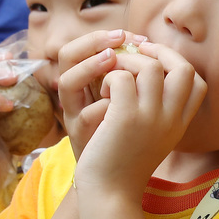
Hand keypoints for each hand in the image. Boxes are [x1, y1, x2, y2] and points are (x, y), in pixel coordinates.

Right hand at [57, 29, 148, 157]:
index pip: (78, 47)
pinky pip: (93, 114)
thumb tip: (152, 47)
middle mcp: (74, 98)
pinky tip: (127, 108)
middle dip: (95, 41)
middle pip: (66, 55)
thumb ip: (136, 77)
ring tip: (115, 59)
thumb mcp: (131, 104)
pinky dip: (112, 106)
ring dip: (96, 66)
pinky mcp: (79, 136)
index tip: (133, 36)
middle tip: (121, 38)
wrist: (110, 182)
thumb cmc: (126, 139)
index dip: (103, 36)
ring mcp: (74, 117)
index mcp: (86, 85)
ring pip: (69, 81)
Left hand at [72, 41, 206, 192]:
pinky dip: (109, 78)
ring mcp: (151, 117)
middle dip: (159, 53)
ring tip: (112, 77)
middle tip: (136, 54)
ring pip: (150, 66)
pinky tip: (101, 94)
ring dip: (127, 62)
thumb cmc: (123, 166)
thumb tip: (152, 78)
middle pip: (183, 67)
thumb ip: (159, 114)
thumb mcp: (151, 138)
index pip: (199, 83)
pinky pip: (121, 77)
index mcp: (179, 124)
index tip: (156, 63)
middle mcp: (171, 119)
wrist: (109, 195)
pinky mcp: (125, 117)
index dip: (179, 64)